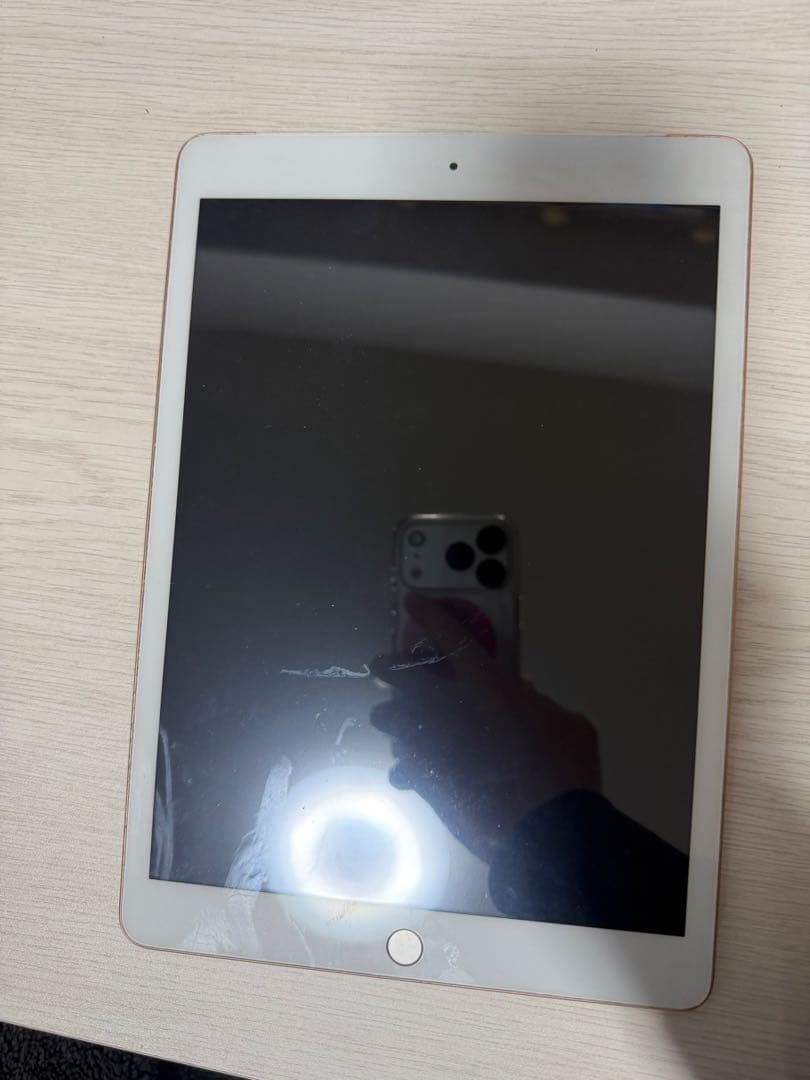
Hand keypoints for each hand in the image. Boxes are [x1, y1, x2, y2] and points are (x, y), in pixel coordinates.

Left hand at [371, 593, 600, 860]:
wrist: (544, 828)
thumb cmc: (564, 767)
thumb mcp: (567, 723)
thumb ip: (540, 706)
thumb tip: (526, 701)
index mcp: (486, 683)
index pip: (449, 636)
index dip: (427, 615)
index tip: (411, 603)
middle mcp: (447, 707)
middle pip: (396, 674)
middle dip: (386, 666)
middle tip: (385, 667)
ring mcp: (430, 745)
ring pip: (387, 720)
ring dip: (393, 717)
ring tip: (401, 723)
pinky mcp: (425, 780)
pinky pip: (400, 764)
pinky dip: (405, 764)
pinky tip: (412, 770)